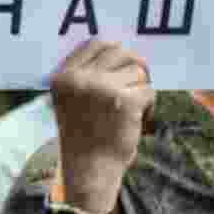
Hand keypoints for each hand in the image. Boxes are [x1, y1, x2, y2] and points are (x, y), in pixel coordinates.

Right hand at [51, 40, 154, 213]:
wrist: (89, 170)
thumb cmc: (83, 137)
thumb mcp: (70, 103)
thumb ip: (85, 77)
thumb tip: (122, 50)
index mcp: (64, 77)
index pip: (96, 44)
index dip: (115, 52)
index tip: (122, 67)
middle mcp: (79, 79)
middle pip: (120, 52)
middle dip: (134, 66)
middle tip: (137, 84)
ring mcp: (102, 89)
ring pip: (137, 71)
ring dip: (142, 88)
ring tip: (134, 109)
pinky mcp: (125, 101)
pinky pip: (149, 90)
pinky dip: (150, 105)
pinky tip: (139, 119)